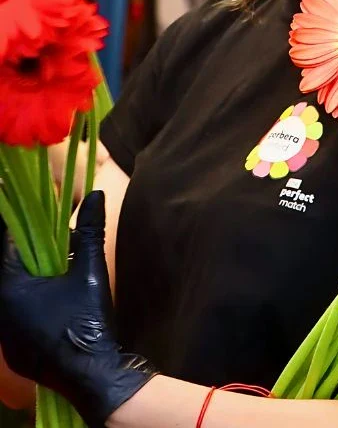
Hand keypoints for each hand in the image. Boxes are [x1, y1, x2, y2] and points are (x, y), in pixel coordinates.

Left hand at [0, 191, 155, 427]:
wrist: (91, 375)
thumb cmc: (86, 320)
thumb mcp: (91, 270)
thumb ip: (91, 231)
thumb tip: (97, 194)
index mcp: (10, 288)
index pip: (9, 245)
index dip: (27, 229)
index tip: (43, 217)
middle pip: (12, 269)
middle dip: (36, 255)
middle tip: (61, 247)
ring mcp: (4, 334)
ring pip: (15, 294)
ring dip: (35, 280)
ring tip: (63, 273)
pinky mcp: (13, 350)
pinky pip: (18, 317)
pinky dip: (34, 304)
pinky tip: (59, 304)